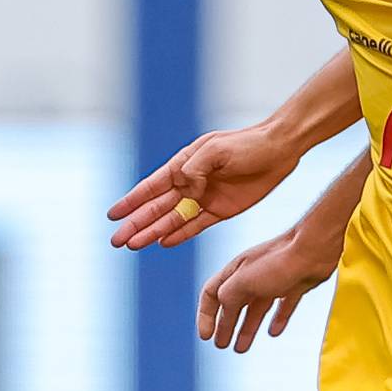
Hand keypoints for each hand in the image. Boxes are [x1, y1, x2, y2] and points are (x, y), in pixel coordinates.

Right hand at [109, 125, 295, 249]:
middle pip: (156, 208)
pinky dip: (180, 235)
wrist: (279, 150)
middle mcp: (190, 184)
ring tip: (133, 245)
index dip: (131, 201)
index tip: (112, 215)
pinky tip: (162, 243)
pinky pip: (196, 226)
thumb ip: (196, 169)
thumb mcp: (217, 150)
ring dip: (153, 233)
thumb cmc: (247, 144)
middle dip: (136, 224)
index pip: (151, 187)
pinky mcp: (222, 211)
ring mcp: (204, 199)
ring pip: (172, 220)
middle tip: (116, 241)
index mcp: (183, 165)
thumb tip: (183, 189)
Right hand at [198, 231, 337, 351]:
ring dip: (247, 328)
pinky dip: (277, 319)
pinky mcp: (296, 285)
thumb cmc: (279, 262)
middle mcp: (252, 275)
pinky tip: (274, 332)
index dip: (205, 316)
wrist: (315, 249)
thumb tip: (225, 313)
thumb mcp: (243, 282)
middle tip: (221, 345)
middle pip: (234, 304)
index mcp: (235, 272)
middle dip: (225, 326)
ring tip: (240, 348)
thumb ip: (228, 297)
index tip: (205, 337)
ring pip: (256, 309)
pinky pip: (283, 306)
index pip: (211, 294)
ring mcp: (274, 280)